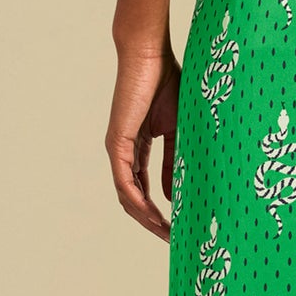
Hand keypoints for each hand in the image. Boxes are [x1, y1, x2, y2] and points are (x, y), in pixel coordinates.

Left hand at [107, 42, 181, 241]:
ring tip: (166, 233)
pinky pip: (126, 181)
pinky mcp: (117, 143)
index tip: (177, 227)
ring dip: (145, 218)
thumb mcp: (177, 130)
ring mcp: (118, 150)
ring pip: (127, 196)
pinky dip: (138, 201)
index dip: (158, 211)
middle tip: (173, 239)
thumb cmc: (166, 84)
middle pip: (133, 199)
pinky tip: (152, 215)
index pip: (144, 189)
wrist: (150, 56)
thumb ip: (174, 161)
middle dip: (152, 222)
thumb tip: (175, 194)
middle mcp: (123, 153)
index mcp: (137, 149)